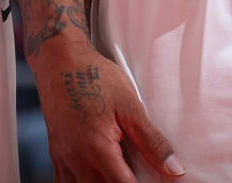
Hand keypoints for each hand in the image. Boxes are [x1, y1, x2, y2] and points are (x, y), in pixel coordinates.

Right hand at [34, 43, 183, 182]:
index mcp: (97, 149)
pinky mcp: (56, 156)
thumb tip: (174, 168)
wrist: (59, 61)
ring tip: (120, 171)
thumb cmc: (94, 77)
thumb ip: (152, 141)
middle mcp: (76, 160)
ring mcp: (63, 160)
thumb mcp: (130, 105)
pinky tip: (98, 174)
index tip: (155, 182)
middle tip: (138, 173)